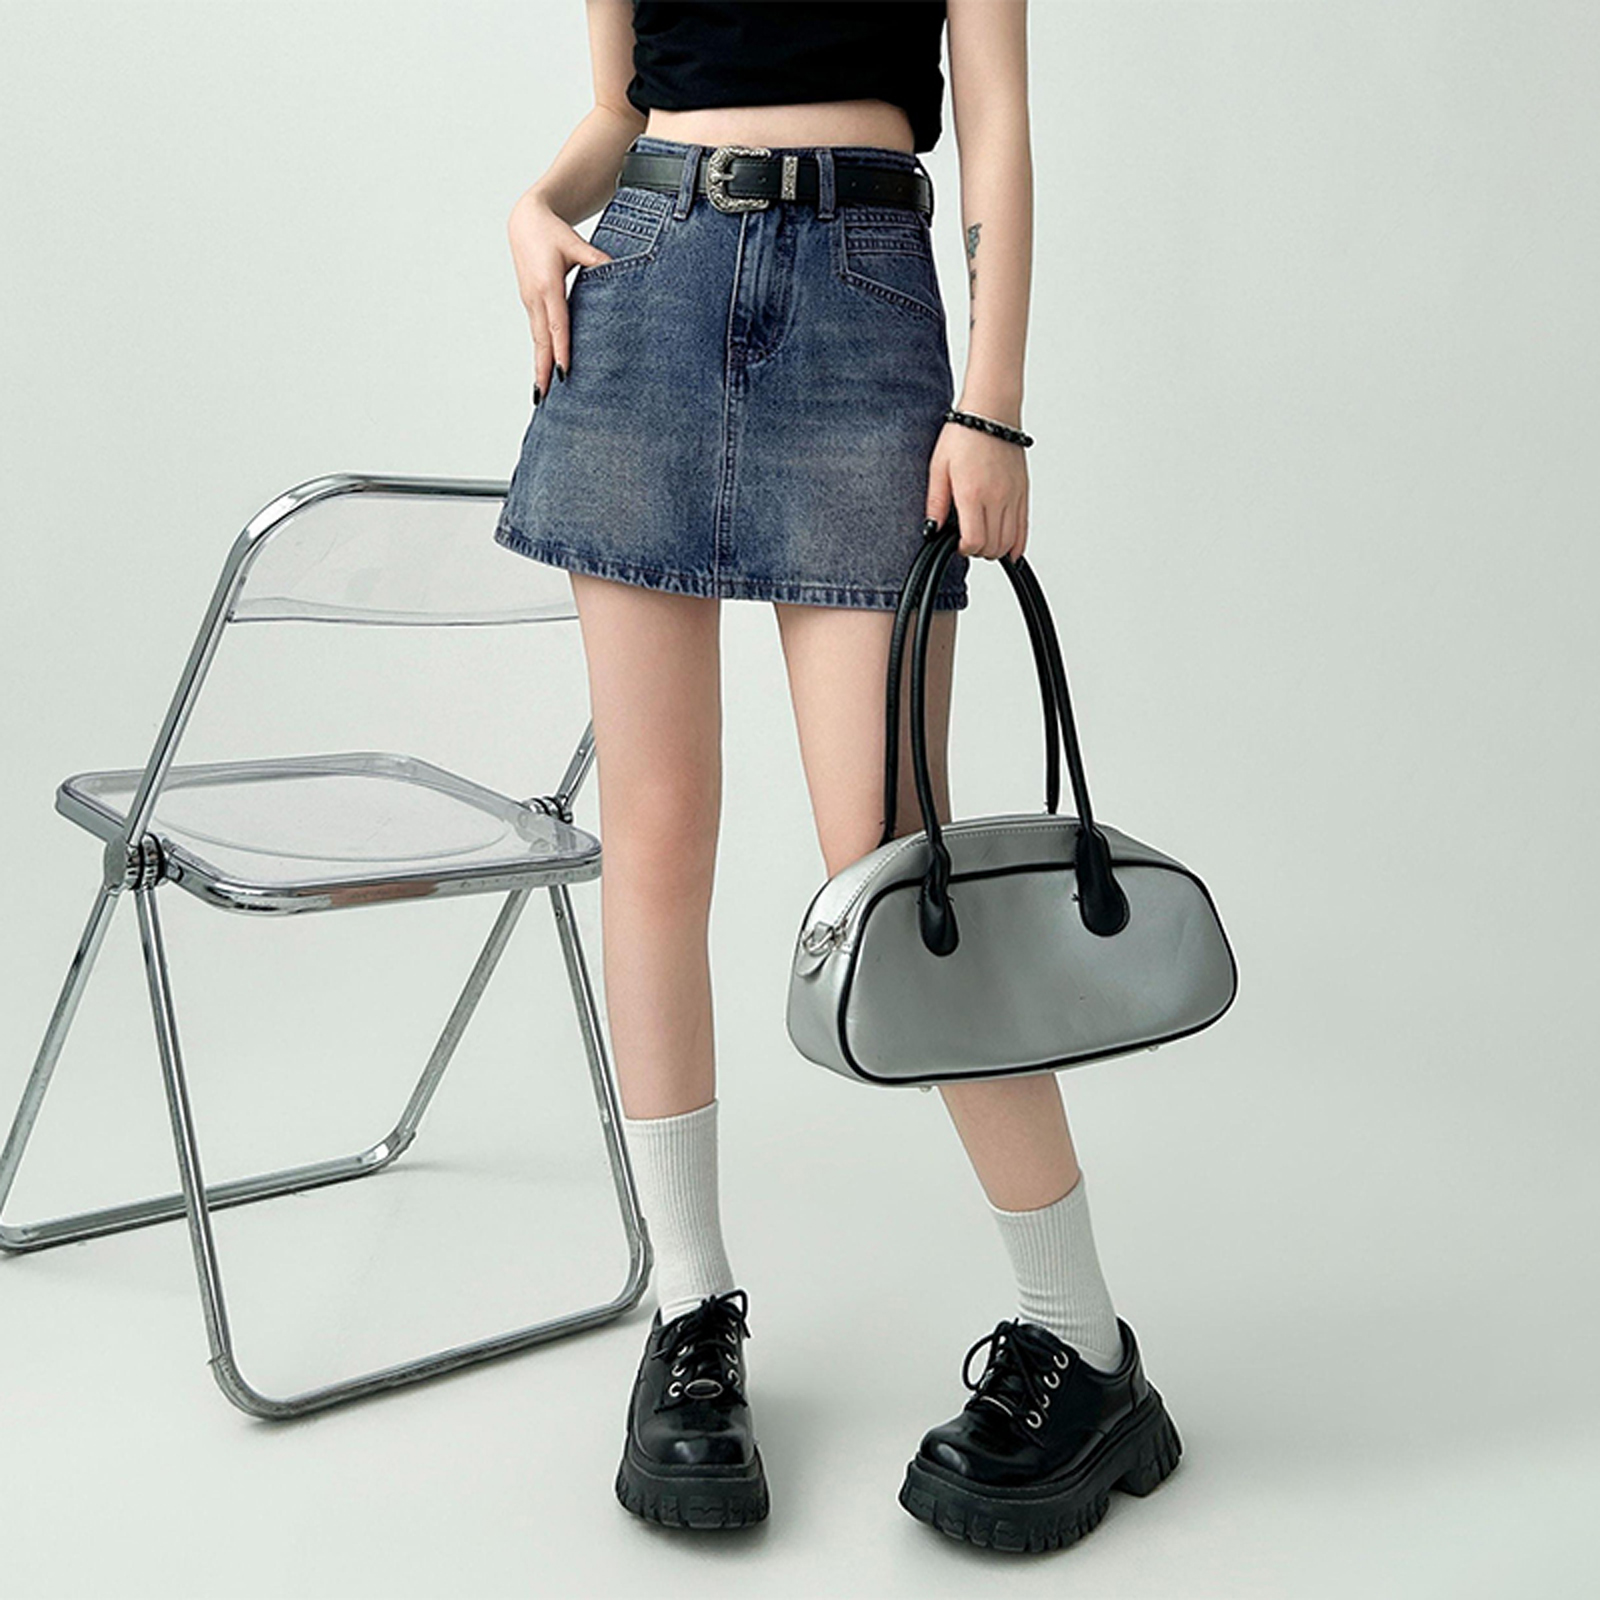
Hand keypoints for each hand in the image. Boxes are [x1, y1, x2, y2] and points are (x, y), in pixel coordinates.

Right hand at [506, 187, 614, 398]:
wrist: (525, 221)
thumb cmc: (552, 232)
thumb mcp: (575, 243)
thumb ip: (596, 259)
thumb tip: (616, 271)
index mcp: (548, 286)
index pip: (557, 325)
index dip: (561, 349)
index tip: (564, 372)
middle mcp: (536, 298)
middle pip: (541, 341)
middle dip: (543, 369)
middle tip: (545, 396)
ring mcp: (530, 302)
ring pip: (536, 340)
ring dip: (539, 366)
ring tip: (542, 392)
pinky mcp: (530, 303)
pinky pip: (536, 333)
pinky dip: (539, 352)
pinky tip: (543, 369)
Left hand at [924, 417, 1029, 562]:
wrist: (991, 412)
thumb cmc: (964, 434)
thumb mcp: (939, 467)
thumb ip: (936, 502)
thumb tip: (932, 529)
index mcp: (973, 493)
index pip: (974, 541)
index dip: (963, 549)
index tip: (956, 544)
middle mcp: (997, 497)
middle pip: (993, 545)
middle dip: (979, 551)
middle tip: (967, 542)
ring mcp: (1013, 495)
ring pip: (1010, 541)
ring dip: (996, 549)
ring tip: (983, 541)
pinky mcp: (1023, 491)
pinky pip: (1024, 527)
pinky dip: (1018, 543)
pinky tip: (1011, 550)